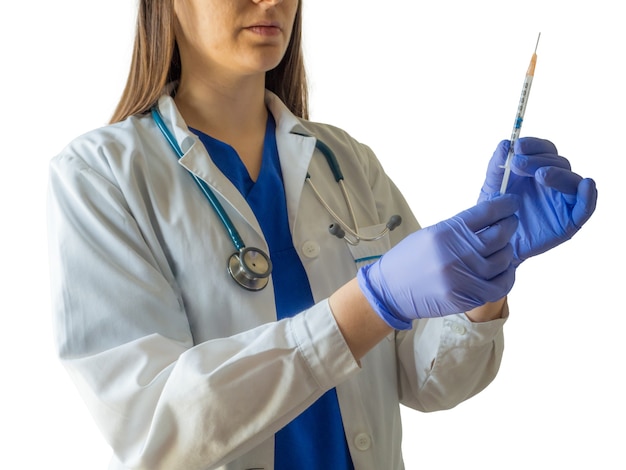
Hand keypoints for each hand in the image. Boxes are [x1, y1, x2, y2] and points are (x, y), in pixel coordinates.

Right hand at [357, 196, 518, 328]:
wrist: (390, 290)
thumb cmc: (409, 260)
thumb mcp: (430, 234)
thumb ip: (459, 229)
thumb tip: (491, 221)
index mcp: (445, 232)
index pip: (486, 213)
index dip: (504, 206)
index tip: (512, 203)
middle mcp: (456, 254)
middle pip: (499, 236)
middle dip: (510, 226)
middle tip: (511, 223)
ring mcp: (462, 278)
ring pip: (502, 261)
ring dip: (508, 251)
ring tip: (505, 246)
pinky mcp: (466, 297)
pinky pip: (499, 286)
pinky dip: (507, 276)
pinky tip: (505, 269)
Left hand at [479, 138, 596, 264]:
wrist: (494, 242)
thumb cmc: (495, 212)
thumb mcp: (492, 186)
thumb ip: (498, 165)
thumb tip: (507, 143)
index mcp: (537, 170)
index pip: (544, 150)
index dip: (534, 145)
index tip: (518, 146)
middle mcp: (554, 182)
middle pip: (558, 162)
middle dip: (539, 160)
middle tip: (518, 164)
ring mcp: (563, 200)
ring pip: (572, 180)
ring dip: (558, 174)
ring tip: (540, 175)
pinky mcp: (570, 220)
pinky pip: (585, 207)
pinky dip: (589, 196)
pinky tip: (586, 185)